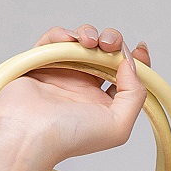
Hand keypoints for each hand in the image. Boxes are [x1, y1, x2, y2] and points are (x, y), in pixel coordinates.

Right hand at [0, 21, 153, 169]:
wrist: (30, 133)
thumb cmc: (70, 137)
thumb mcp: (119, 126)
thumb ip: (135, 95)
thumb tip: (130, 64)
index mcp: (101, 102)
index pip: (124, 75)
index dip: (135, 59)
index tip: (140, 49)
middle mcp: (82, 86)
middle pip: (104, 52)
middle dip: (112, 40)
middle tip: (110, 44)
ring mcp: (61, 73)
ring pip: (80, 41)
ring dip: (89, 33)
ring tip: (90, 42)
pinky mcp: (40, 63)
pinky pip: (53, 40)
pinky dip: (62, 34)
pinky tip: (69, 40)